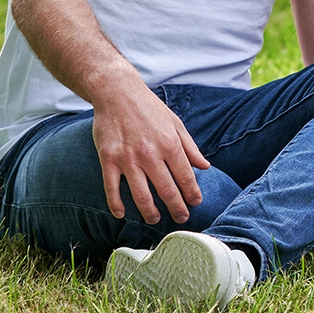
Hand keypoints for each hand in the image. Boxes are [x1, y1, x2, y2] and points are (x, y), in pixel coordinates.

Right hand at [90, 81, 210, 222]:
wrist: (117, 92)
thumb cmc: (149, 107)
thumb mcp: (175, 123)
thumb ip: (190, 147)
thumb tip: (205, 167)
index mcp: (169, 143)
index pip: (185, 176)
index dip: (192, 194)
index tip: (195, 203)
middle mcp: (150, 153)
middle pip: (166, 190)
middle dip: (176, 208)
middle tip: (181, 218)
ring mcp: (128, 158)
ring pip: (141, 195)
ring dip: (149, 212)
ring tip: (154, 220)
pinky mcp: (109, 159)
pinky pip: (112, 188)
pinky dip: (116, 204)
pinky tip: (122, 215)